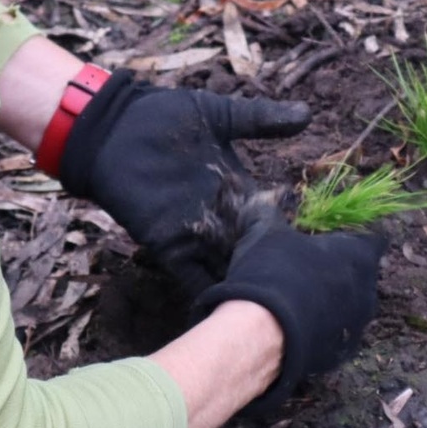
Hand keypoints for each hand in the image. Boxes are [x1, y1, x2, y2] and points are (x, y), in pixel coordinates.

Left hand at [59, 71, 309, 296]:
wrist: (114, 126)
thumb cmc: (163, 116)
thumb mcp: (218, 115)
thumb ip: (260, 119)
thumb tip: (307, 114)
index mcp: (236, 188)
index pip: (267, 219)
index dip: (285, 235)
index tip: (312, 256)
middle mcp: (219, 216)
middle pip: (249, 250)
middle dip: (268, 269)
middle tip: (297, 293)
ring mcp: (193, 233)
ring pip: (225, 268)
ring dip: (243, 286)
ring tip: (270, 311)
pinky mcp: (166, 244)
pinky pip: (188, 276)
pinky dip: (206, 293)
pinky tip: (227, 314)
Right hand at [193, 205, 386, 414]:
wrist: (261, 334)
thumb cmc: (272, 273)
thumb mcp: (266, 233)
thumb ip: (271, 213)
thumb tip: (266, 198)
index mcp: (359, 256)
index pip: (375, 237)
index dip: (356, 234)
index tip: (335, 236)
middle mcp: (367, 291)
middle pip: (363, 273)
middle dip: (342, 269)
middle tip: (310, 265)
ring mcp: (357, 326)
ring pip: (351, 305)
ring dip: (333, 299)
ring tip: (300, 297)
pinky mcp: (341, 354)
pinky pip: (336, 333)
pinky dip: (322, 327)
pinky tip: (296, 324)